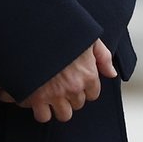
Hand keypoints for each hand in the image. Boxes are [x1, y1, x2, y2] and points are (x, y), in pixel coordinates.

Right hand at [0, 39, 116, 123]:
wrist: (30, 26)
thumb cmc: (60, 29)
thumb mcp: (87, 36)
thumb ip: (102, 55)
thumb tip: (111, 73)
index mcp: (87, 74)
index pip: (92, 94)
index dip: (82, 88)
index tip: (73, 81)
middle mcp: (73, 88)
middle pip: (77, 105)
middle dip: (69, 96)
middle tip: (58, 84)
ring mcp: (54, 94)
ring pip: (62, 115)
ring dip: (56, 106)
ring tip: (46, 94)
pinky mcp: (35, 97)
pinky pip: (41, 115)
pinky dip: (36, 107)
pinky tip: (31, 95)